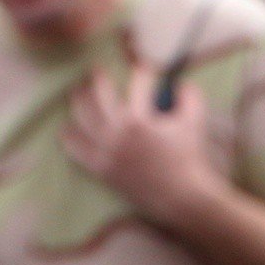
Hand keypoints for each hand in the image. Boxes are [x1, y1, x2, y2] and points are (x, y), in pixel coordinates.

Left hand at [62, 61, 219, 230]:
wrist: (180, 195)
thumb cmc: (188, 156)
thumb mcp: (195, 121)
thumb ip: (189, 95)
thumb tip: (178, 82)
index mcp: (140, 119)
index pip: (137, 83)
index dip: (143, 71)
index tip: (144, 69)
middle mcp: (116, 133)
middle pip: (97, 93)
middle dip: (97, 77)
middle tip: (97, 71)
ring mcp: (104, 151)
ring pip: (80, 117)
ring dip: (78, 100)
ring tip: (79, 92)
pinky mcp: (98, 167)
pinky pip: (73, 148)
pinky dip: (69, 134)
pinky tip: (71, 126)